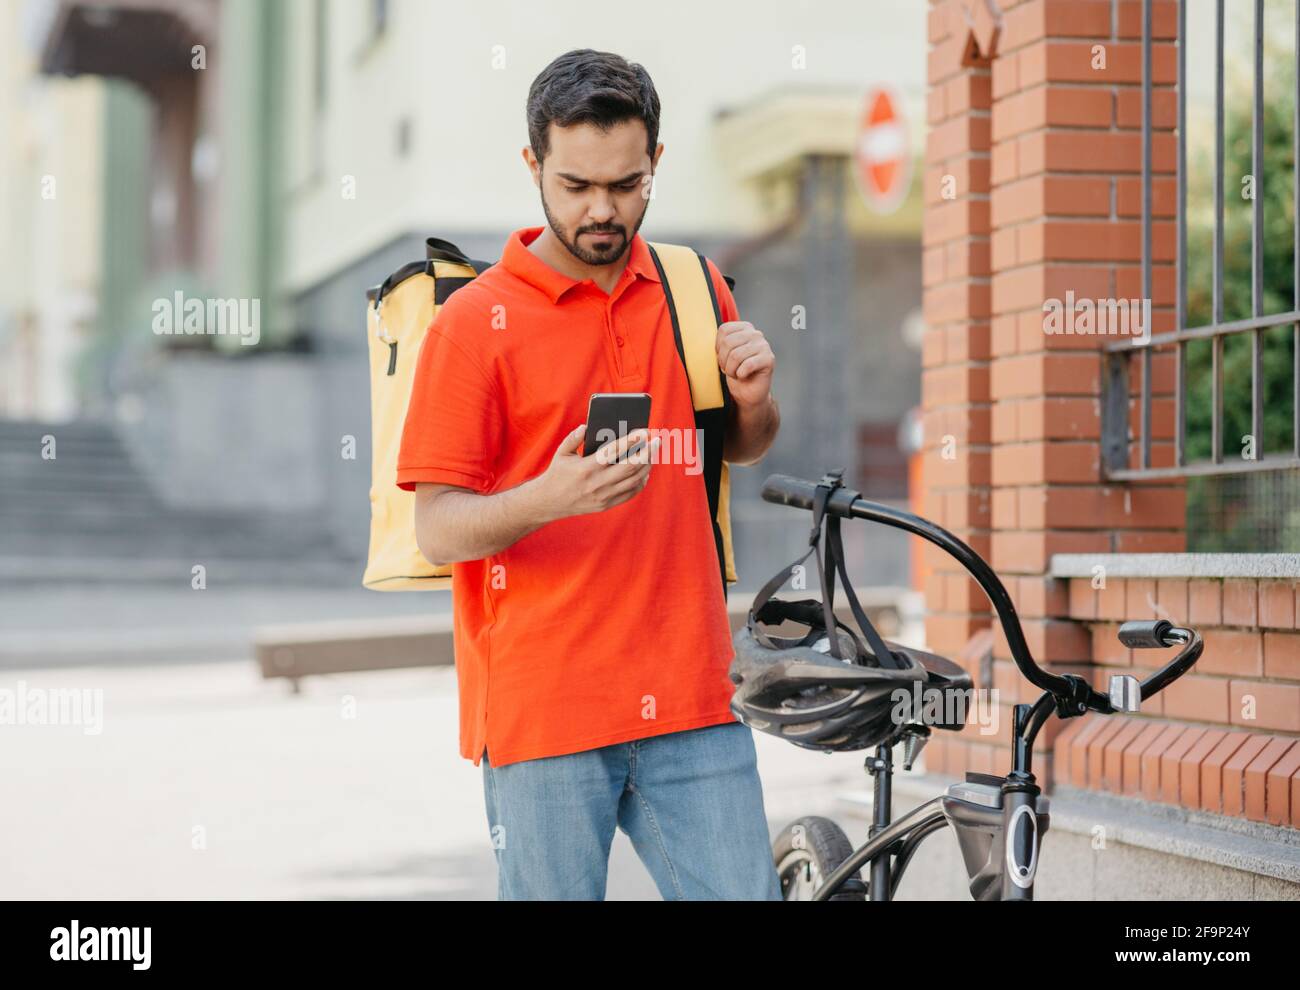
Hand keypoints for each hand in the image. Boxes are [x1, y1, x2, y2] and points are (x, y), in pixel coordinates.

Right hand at [533, 424, 661, 520]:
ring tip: (653, 453)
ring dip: (647, 465)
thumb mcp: (561, 453)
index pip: (614, 451)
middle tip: (657, 441)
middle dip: (647, 452)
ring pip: (634, 480)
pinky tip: (644, 471)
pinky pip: (630, 493)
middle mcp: (597, 483)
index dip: (631, 441)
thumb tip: (587, 426)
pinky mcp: (607, 504)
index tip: (644, 431)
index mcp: (586, 468)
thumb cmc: (558, 473)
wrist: (550, 502)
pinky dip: (641, 481)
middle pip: (630, 466)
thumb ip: (574, 438)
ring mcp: (604, 496)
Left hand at [716, 321, 774, 407]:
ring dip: (731, 369)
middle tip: (728, 369)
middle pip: (728, 343)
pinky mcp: (768, 359)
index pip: (724, 330)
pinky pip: (747, 365)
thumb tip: (703, 334)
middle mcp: (755, 334)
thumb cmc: (736, 372)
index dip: (718, 347)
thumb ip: (720, 342)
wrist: (748, 392)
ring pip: (736, 355)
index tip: (723, 357)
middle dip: (723, 360)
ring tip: (736, 373)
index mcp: (744, 328)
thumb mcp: (724, 354)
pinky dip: (741, 374)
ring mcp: (764, 346)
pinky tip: (743, 376)